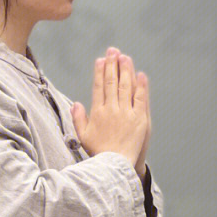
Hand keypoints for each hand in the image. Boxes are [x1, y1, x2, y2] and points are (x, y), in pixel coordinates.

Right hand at [72, 47, 150, 176]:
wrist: (115, 166)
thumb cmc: (99, 152)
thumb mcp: (84, 136)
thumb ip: (79, 119)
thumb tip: (75, 103)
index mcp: (98, 112)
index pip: (99, 86)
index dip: (100, 71)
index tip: (101, 60)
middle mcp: (112, 109)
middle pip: (112, 82)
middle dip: (112, 64)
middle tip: (113, 51)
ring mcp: (126, 113)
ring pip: (126, 86)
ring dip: (126, 70)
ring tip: (125, 57)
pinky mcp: (140, 118)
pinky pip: (140, 98)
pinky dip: (141, 85)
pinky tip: (141, 74)